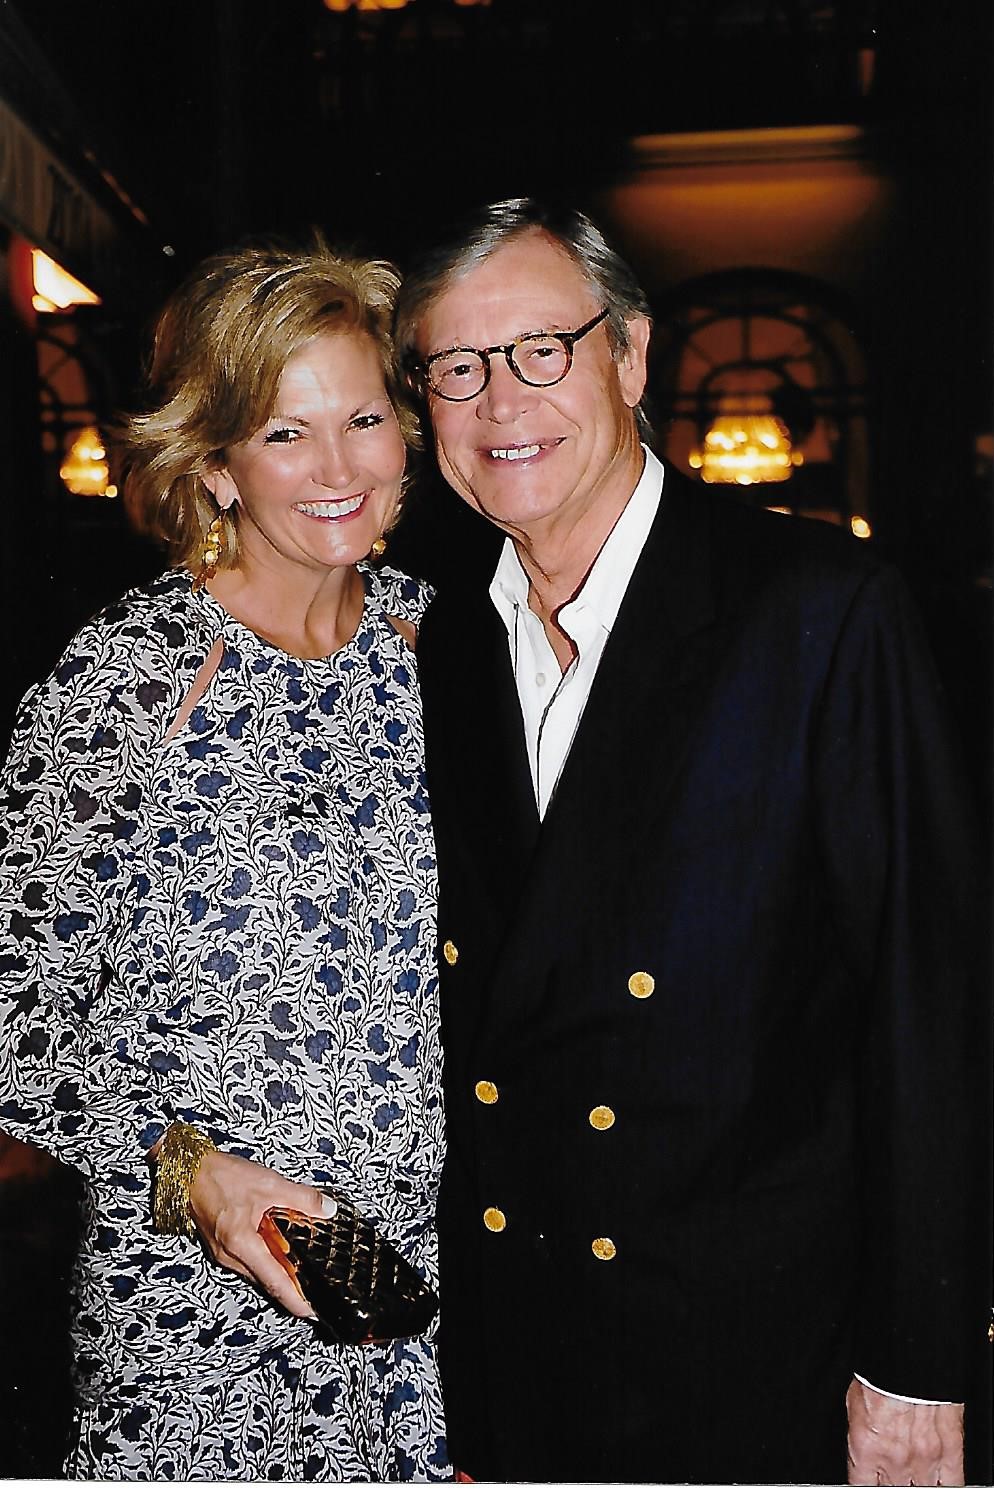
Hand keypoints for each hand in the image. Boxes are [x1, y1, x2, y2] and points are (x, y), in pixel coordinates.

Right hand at [188, 1149, 334, 1319]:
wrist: (189, 1170)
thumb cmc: (221, 1176)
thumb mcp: (269, 1183)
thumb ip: (302, 1198)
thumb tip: (327, 1209)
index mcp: (241, 1244)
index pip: (275, 1283)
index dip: (295, 1300)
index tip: (311, 1312)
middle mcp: (229, 1256)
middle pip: (265, 1280)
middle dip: (289, 1287)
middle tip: (312, 1290)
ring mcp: (221, 1253)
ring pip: (255, 1271)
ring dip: (276, 1271)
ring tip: (299, 1269)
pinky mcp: (219, 1245)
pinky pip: (246, 1260)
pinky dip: (263, 1258)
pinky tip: (275, 1247)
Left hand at [846, 1377, 963, 1485]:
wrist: (910, 1360)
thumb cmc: (881, 1374)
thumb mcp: (855, 1402)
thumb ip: (861, 1430)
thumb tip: (864, 1440)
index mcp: (867, 1449)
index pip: (861, 1486)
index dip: (866, 1483)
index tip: (869, 1478)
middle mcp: (895, 1460)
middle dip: (891, 1481)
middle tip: (892, 1470)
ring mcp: (925, 1460)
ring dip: (915, 1481)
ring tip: (913, 1473)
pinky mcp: (950, 1452)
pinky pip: (952, 1483)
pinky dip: (945, 1484)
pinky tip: (937, 1479)